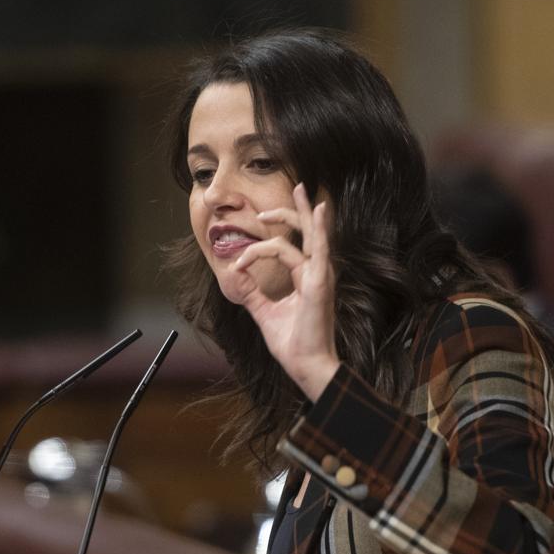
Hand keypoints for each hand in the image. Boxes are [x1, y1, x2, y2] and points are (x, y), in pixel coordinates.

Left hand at [232, 183, 340, 400]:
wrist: (305, 365)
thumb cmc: (292, 344)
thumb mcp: (265, 313)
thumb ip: (251, 293)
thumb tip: (233, 275)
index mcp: (307, 279)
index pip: (293, 247)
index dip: (263, 246)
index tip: (239, 262)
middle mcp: (317, 274)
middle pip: (309, 233)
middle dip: (298, 210)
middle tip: (294, 187)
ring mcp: (320, 278)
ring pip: (311, 236)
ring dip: (303, 213)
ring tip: (301, 191)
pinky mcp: (319, 284)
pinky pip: (317, 251)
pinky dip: (319, 230)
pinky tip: (318, 211)